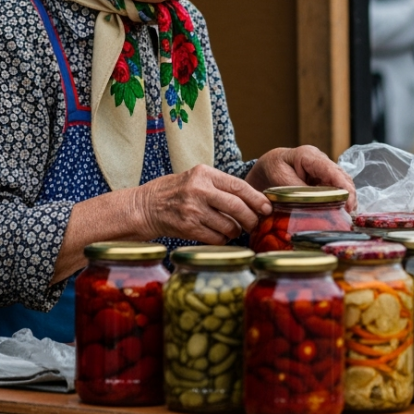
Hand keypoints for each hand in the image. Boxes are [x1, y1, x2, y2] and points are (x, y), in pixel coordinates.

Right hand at [132, 165, 270, 244]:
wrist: (146, 206)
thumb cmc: (176, 191)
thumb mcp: (196, 178)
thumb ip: (221, 186)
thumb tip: (254, 201)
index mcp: (204, 174)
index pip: (238, 186)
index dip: (256, 199)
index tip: (267, 208)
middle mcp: (199, 190)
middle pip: (237, 207)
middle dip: (251, 218)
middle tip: (254, 223)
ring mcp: (192, 210)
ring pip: (228, 225)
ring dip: (236, 231)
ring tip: (233, 229)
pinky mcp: (188, 228)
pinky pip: (216, 238)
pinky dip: (223, 239)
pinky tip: (220, 235)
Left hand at [246, 146, 356, 210]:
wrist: (268, 167)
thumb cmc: (273, 169)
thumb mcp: (281, 180)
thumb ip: (300, 190)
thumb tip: (318, 203)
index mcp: (309, 156)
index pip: (332, 171)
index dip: (343, 188)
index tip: (348, 205)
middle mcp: (321, 160)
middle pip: (343, 178)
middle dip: (348, 197)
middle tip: (348, 215)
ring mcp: (325, 169)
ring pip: (343, 184)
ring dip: (345, 200)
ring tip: (345, 216)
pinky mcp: (325, 179)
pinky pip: (337, 189)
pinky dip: (339, 201)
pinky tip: (339, 212)